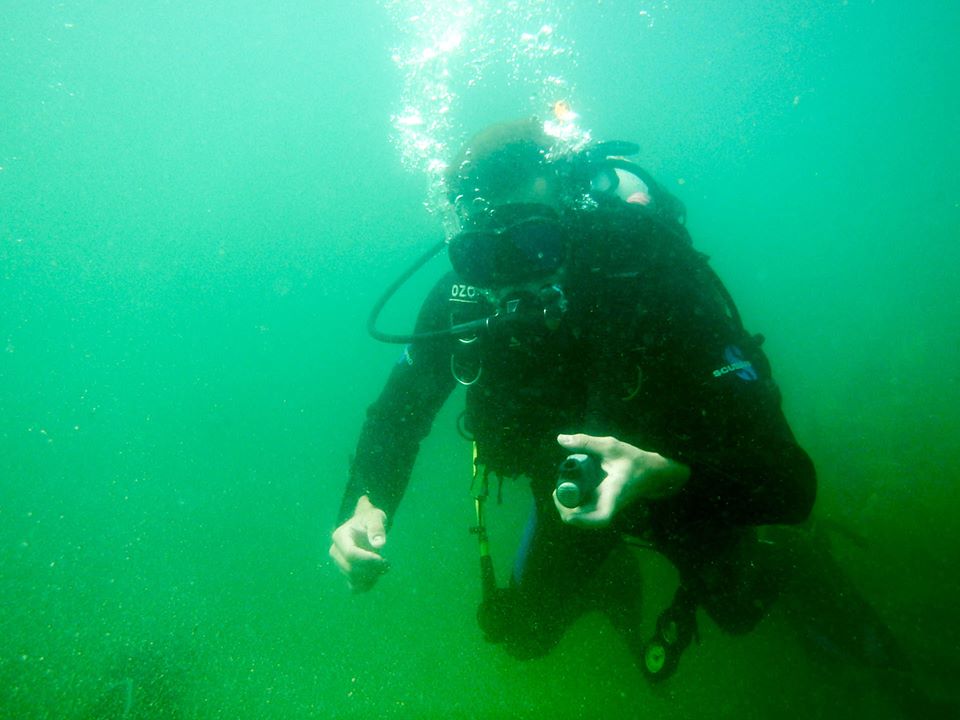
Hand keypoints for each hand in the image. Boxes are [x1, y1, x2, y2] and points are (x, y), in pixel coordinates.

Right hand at [329, 495, 389, 591]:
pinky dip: (367, 585)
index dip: (367, 560)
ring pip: (353, 579)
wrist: (366, 525)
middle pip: (351, 568)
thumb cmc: (370, 519)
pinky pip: (354, 587)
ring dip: (372, 577)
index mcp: (340, 536)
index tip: (382, 559)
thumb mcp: (376, 517)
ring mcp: (339, 564)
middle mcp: (335, 551)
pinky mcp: (345, 573)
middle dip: (372, 569)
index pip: (350, 554)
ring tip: (384, 566)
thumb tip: (379, 544)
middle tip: (387, 562)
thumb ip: (377, 528)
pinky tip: (377, 575)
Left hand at [553, 433, 689, 527]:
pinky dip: (574, 502)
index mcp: (614, 495)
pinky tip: (567, 488)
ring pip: (583, 517)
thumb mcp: (611, 447)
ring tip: (558, 490)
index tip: (568, 515)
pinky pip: (585, 510)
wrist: (652, 471)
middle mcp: (609, 505)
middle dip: (566, 510)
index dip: (583, 521)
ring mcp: (605, 506)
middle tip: (555, 491)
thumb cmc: (634, 460)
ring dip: (568, 507)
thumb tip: (560, 439)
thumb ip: (586, 442)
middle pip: (585, 520)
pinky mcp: (603, 504)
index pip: (601, 518)